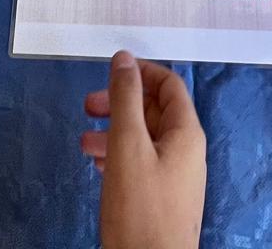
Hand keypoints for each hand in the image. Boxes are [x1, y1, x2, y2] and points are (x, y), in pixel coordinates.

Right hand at [81, 51, 205, 248]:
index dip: (140, 72)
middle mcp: (185, 152)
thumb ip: (125, 100)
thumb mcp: (128, 146)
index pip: (169, 85)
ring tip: (85, 142)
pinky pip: (140, 163)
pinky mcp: (160, 198)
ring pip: (143, 139)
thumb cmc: (141, 211)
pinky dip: (118, 156)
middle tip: (89, 106)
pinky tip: (97, 164)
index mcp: (185, 134)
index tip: (110, 71)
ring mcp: (174, 177)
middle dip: (120, 103)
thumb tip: (124, 59)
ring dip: (113, 132)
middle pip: (154, 111)